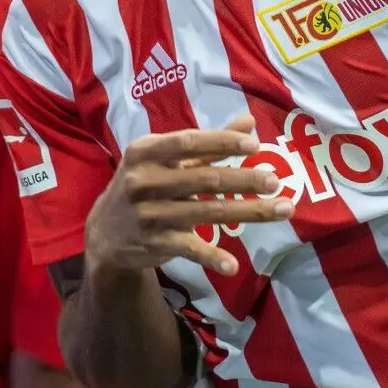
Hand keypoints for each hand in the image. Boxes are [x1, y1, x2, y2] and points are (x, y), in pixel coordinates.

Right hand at [85, 116, 292, 276]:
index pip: (188, 142)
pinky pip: (189, 249)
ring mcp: (149, 214)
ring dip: (248, 212)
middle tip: (275, 181)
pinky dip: (212, 257)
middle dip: (244, 180)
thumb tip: (250, 123)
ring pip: (207, 213)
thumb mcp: (166, 160)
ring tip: (282, 209)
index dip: (222, 142)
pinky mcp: (155, 243)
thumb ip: (208, 144)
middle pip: (204, 179)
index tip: (255, 145)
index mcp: (144, 152)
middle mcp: (143, 181)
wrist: (104, 232)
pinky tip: (233, 265)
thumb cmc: (144, 184)